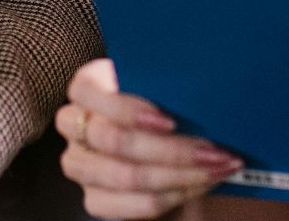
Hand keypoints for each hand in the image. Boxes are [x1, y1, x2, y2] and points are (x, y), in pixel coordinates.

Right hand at [57, 59, 242, 219]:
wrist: (156, 137)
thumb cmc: (158, 100)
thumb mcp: (155, 84)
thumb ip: (162, 85)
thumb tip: (198, 97)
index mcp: (85, 87)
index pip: (88, 93)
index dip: (127, 110)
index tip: (170, 120)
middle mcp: (73, 126)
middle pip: (115, 141)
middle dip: (170, 150)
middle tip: (212, 150)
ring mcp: (80, 164)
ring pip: (127, 176)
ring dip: (180, 176)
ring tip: (216, 168)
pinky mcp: (94, 198)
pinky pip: (135, 203)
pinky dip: (174, 195)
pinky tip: (200, 184)